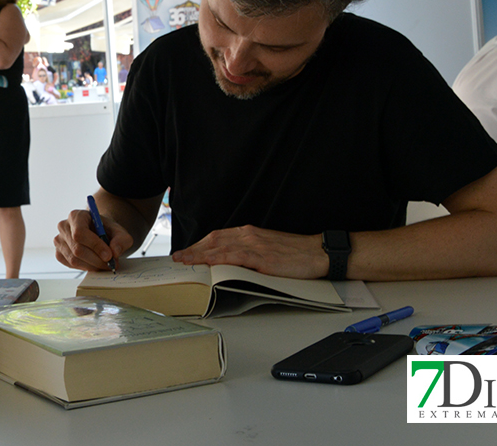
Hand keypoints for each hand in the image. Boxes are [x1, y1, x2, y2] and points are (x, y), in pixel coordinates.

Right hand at [54, 209, 132, 271]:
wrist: (99, 233)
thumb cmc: (107, 230)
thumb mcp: (119, 231)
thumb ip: (121, 240)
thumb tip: (114, 252)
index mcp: (76, 216)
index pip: (80, 233)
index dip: (94, 245)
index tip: (109, 255)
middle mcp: (64, 226)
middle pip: (77, 249)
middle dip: (96, 259)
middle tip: (111, 264)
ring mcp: (59, 241)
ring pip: (74, 259)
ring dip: (92, 265)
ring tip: (105, 264)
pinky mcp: (59, 253)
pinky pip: (71, 265)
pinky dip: (85, 267)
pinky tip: (94, 263)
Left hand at [171, 225, 329, 278]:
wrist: (318, 253)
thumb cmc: (296, 253)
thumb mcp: (267, 250)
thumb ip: (249, 253)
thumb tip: (231, 263)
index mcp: (250, 233)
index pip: (218, 237)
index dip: (200, 244)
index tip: (187, 251)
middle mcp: (249, 235)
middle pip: (214, 240)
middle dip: (194, 249)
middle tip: (178, 257)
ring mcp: (255, 245)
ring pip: (220, 247)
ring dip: (200, 253)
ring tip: (185, 261)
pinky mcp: (263, 257)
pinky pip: (236, 257)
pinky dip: (219, 258)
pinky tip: (208, 262)